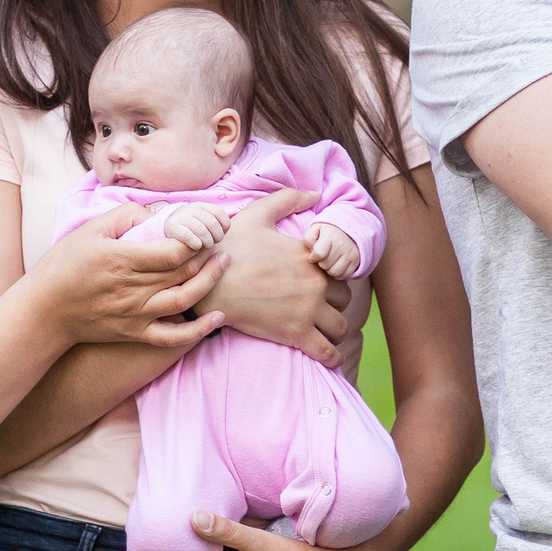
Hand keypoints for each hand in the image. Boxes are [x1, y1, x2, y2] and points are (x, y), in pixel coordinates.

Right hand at [23, 205, 227, 347]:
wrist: (45, 311)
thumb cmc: (64, 266)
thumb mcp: (89, 231)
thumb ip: (124, 216)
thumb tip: (155, 213)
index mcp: (122, 259)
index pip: (172, 250)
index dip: (195, 239)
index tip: (203, 228)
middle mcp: (132, 288)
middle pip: (183, 271)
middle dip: (208, 254)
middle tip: (220, 240)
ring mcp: (136, 314)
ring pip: (185, 299)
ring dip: (210, 281)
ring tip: (223, 263)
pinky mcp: (135, 333)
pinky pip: (174, 337)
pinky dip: (200, 330)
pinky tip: (218, 317)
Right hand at [162, 203, 228, 250]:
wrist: (170, 226)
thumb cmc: (193, 228)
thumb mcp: (205, 221)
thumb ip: (216, 224)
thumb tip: (224, 231)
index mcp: (202, 206)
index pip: (219, 213)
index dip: (224, 226)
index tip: (222, 234)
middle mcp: (192, 208)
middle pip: (212, 223)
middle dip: (217, 236)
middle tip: (214, 243)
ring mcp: (182, 216)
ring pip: (202, 230)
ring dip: (208, 242)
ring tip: (206, 246)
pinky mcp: (173, 226)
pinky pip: (188, 236)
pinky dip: (196, 244)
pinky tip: (197, 247)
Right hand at [197, 187, 350, 365]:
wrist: (207, 281)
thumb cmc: (230, 246)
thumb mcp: (258, 213)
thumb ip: (288, 199)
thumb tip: (316, 192)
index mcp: (309, 257)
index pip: (339, 270)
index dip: (332, 278)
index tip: (321, 284)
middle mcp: (315, 284)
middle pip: (344, 300)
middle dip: (334, 304)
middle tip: (320, 308)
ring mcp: (307, 310)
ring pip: (340, 327)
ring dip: (334, 330)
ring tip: (324, 332)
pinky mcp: (295, 334)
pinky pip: (327, 352)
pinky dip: (332, 357)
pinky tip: (329, 358)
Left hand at [305, 223, 361, 279]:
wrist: (348, 231)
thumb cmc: (327, 232)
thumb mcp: (315, 230)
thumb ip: (309, 239)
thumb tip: (312, 253)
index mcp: (330, 235)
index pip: (319, 253)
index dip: (313, 257)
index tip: (313, 255)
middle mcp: (342, 245)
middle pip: (325, 265)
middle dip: (321, 263)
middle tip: (322, 258)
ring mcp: (350, 254)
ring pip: (334, 272)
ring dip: (329, 270)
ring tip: (328, 262)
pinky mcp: (355, 261)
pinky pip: (343, 275)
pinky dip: (337, 274)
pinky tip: (335, 265)